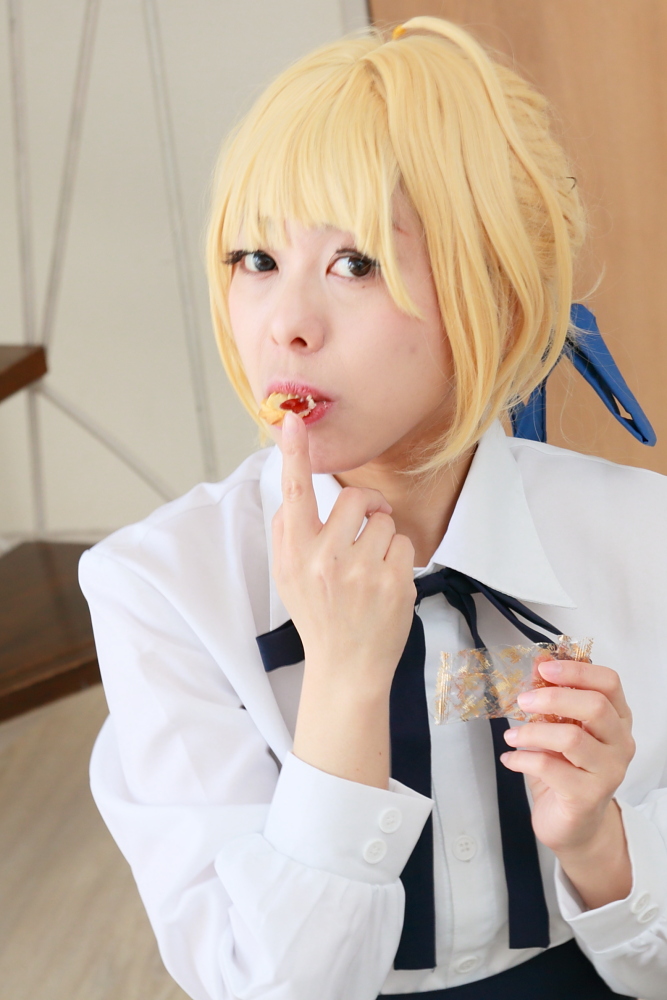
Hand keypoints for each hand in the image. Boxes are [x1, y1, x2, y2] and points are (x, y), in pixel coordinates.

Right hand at [272, 411, 415, 696]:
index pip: (293, 494)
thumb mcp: (287, 577)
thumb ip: (287, 533)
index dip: (293, 454)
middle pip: (357, 497)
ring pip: (385, 520)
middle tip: (363, 531)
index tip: (293, 420)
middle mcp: (324, 559)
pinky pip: (404, 543)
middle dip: (367, 508)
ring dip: (383, 538)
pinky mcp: (393, 583)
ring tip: (370, 570)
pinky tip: (386, 582)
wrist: (346, 668)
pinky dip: (400, 558)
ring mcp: (361, 572)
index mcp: (294, 553)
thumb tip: (292, 490)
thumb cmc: (318, 615)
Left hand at [501, 659, 635, 858]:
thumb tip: (539, 660)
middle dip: (552, 698)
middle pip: (595, 707)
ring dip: (532, 731)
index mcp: (617, 719)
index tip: (544, 668)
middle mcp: (620, 744)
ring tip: (511, 736)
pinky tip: (510, 758)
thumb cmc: (567, 771)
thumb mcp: (558, 727)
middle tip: (522, 701)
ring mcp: (608, 772)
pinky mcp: (587, 796)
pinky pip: (550, 767)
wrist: (574, 825)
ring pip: (571, 738)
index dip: (576, 671)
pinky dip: (522, 758)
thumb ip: (552, 695)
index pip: (609, 683)